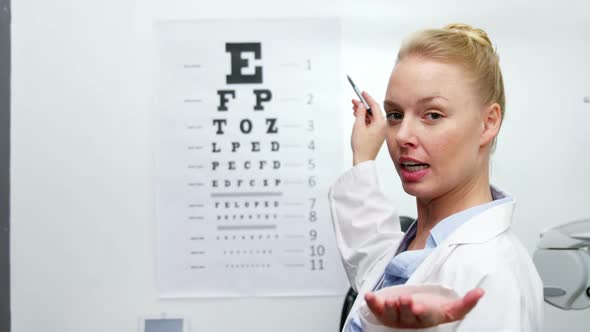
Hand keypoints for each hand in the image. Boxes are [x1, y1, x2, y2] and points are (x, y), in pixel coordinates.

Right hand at [351, 91, 386, 165]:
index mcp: (380, 123)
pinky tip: (358, 116)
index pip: (375, 106)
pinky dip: (365, 118)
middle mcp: (382, 126)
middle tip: (355, 100)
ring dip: (363, 112)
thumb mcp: (358, 126)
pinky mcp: (377, 134)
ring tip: (354, 108)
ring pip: (372, 117)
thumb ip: (360, 113)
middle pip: (373, 111)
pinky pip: (371, 122)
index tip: (362, 93)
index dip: (367, 98)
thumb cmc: (362, 146)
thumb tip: (360, 104)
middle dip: (364, 105)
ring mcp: (380, 130)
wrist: (363, 159)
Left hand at [364, 287, 484, 328]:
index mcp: (427, 317)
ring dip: (386, 307)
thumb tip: (481, 292)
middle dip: (403, 307)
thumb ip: (466, 303)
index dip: (420, 311)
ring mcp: (396, 318)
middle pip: (406, 315)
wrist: (418, 312)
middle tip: (402, 299)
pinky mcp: (384, 314)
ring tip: (384, 299)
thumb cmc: (435, 309)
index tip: (417, 305)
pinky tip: (368, 296)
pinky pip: (376, 310)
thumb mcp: (452, 308)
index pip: (424, 315)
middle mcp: (410, 320)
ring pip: (390, 314)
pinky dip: (371, 303)